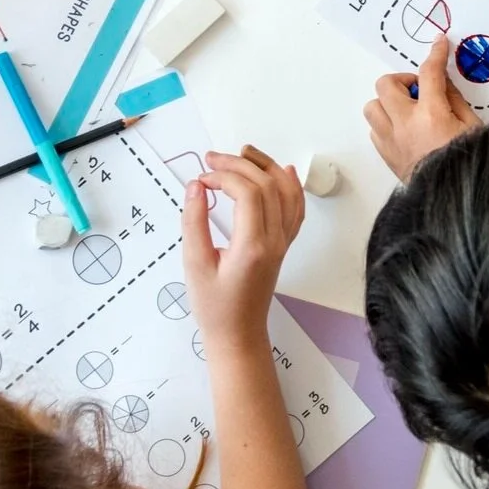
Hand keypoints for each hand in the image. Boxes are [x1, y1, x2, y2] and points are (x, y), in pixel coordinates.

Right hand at [184, 146, 304, 347]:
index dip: (224, 177)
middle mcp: (274, 241)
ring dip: (266, 167)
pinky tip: (283, 171)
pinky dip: (291, 186)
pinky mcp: (283, 245)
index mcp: (253, 246)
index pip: (248, 194)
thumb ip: (194, 222)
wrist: (238, 335)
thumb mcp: (194, 265)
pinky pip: (295, 209)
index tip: (201, 179)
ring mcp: (283, 242)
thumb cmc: (214, 306)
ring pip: (286, 192)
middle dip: (239, 165)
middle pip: (267, 186)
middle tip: (212, 159)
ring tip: (243, 153)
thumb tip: (196, 186)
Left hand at [364, 37, 476, 179]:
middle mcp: (406, 125)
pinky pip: (375, 130)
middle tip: (420, 89)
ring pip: (372, 107)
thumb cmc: (471, 164)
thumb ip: (455, 100)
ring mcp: (392, 141)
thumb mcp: (473, 126)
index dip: (436, 54)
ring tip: (408, 110)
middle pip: (386, 84)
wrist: (456, 201)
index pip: (430, 73)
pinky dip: (386, 124)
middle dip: (403, 80)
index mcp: (432, 114)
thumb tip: (443, 83)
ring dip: (389, 103)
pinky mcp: (386, 156)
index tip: (439, 44)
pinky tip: (405, 129)